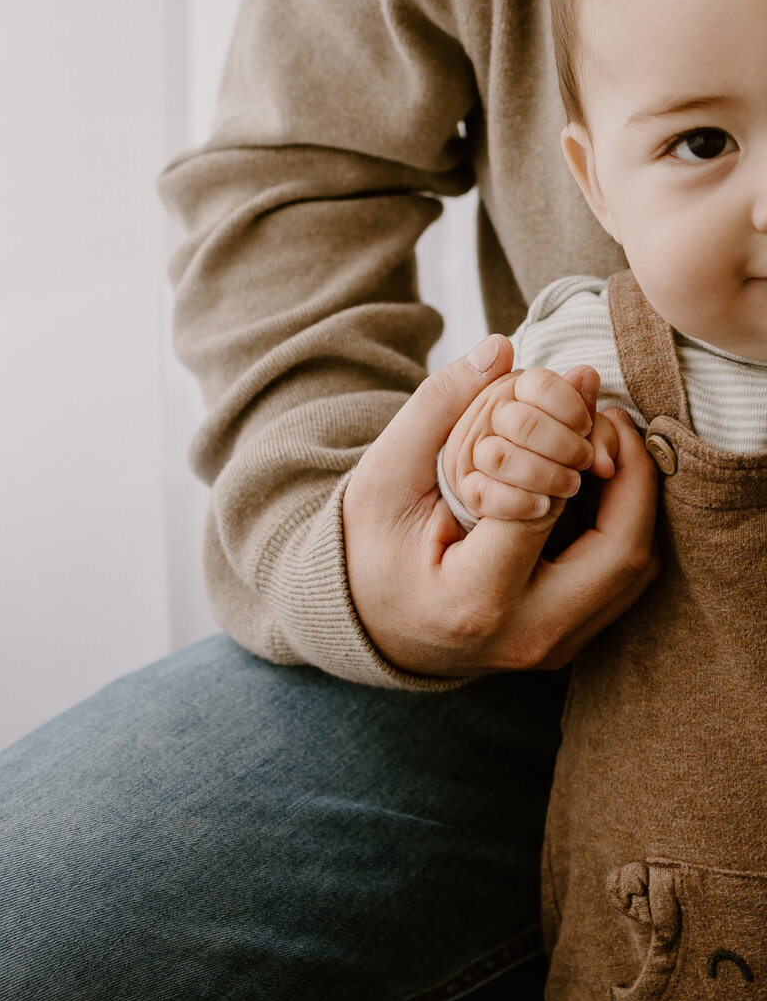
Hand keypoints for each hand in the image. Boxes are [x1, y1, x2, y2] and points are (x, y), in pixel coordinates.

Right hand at [342, 337, 658, 678]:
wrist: (366, 628)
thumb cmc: (368, 552)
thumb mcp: (384, 476)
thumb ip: (438, 408)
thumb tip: (501, 349)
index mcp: (474, 599)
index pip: (543, 506)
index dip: (563, 439)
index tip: (567, 391)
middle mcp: (526, 638)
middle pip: (621, 554)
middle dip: (631, 472)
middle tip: (607, 416)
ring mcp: (552, 651)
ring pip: (633, 573)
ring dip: (634, 499)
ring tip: (604, 443)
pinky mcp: (566, 648)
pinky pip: (621, 585)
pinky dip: (622, 526)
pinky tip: (596, 482)